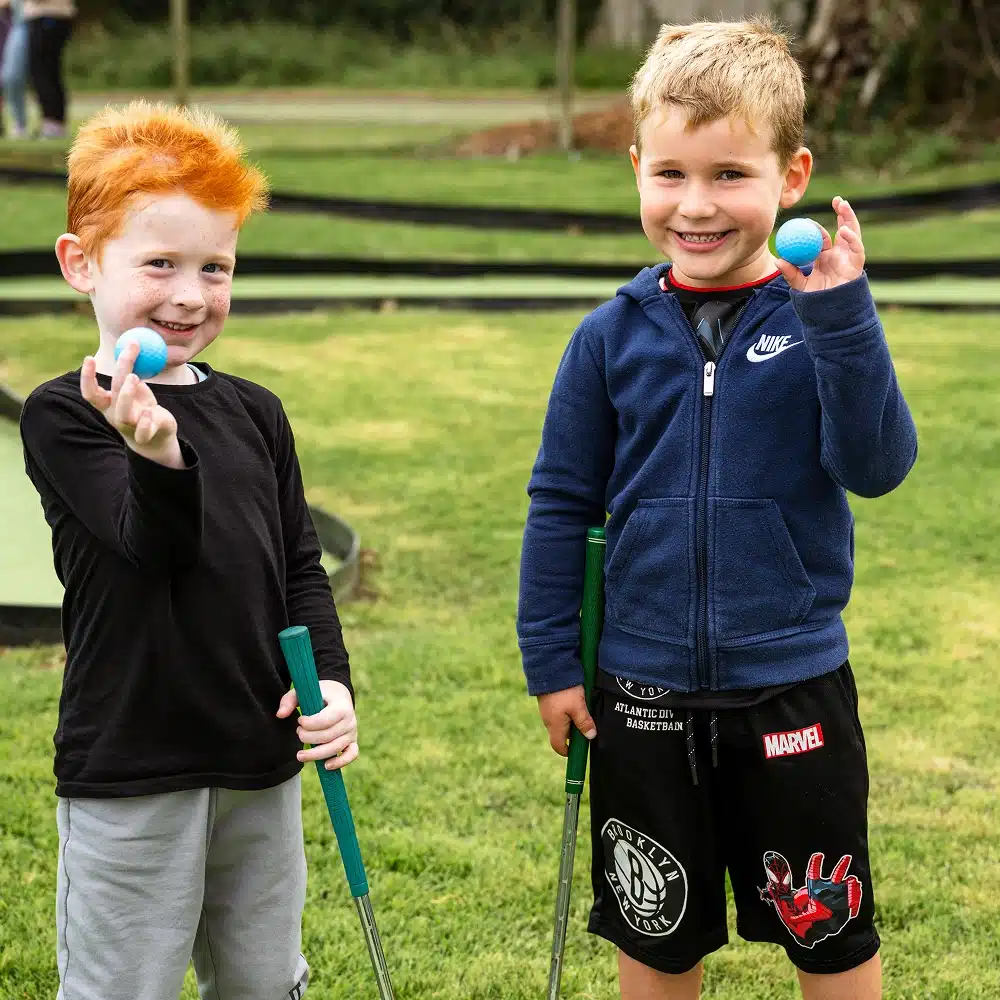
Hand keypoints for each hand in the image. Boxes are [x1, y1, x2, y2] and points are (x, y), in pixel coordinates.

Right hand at [80, 342, 182, 468]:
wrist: (157, 437)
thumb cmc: (142, 408)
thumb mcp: (136, 389)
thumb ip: (131, 373)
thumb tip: (130, 343)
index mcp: (108, 405)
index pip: (91, 393)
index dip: (87, 377)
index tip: (89, 358)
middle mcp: (115, 416)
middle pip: (110, 396)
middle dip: (119, 371)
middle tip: (127, 352)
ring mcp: (130, 427)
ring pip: (123, 415)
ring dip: (127, 394)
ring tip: (134, 377)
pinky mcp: (146, 434)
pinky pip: (143, 432)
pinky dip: (145, 422)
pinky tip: (149, 411)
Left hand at [277, 679, 357, 770]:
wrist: (338, 695)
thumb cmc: (319, 694)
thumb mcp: (304, 692)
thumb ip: (289, 701)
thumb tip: (280, 715)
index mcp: (341, 705)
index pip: (326, 720)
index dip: (310, 724)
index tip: (300, 720)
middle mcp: (349, 720)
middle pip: (328, 736)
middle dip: (308, 737)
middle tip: (298, 731)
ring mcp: (352, 732)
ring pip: (335, 748)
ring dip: (316, 755)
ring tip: (299, 755)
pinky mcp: (352, 741)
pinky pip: (351, 754)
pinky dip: (340, 762)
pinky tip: (326, 766)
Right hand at [537, 684, 595, 756]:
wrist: (549, 669)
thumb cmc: (564, 691)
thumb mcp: (578, 707)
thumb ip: (584, 722)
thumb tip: (590, 736)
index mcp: (554, 726)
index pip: (558, 746)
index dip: (568, 751)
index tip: (578, 750)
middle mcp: (548, 720)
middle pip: (560, 734)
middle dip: (573, 733)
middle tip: (586, 726)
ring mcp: (546, 710)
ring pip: (560, 721)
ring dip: (570, 720)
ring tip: (582, 711)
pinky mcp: (547, 700)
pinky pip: (557, 711)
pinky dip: (566, 711)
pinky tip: (575, 702)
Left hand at [775, 196, 864, 292]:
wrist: (830, 312)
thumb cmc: (815, 299)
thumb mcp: (800, 285)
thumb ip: (790, 273)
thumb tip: (777, 260)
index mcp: (825, 256)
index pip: (821, 236)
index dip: (815, 226)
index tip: (805, 220)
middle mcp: (839, 254)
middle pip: (842, 228)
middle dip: (842, 212)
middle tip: (836, 199)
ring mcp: (849, 257)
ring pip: (852, 233)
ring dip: (849, 217)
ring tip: (842, 204)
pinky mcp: (857, 264)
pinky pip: (857, 248)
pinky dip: (852, 238)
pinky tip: (844, 231)